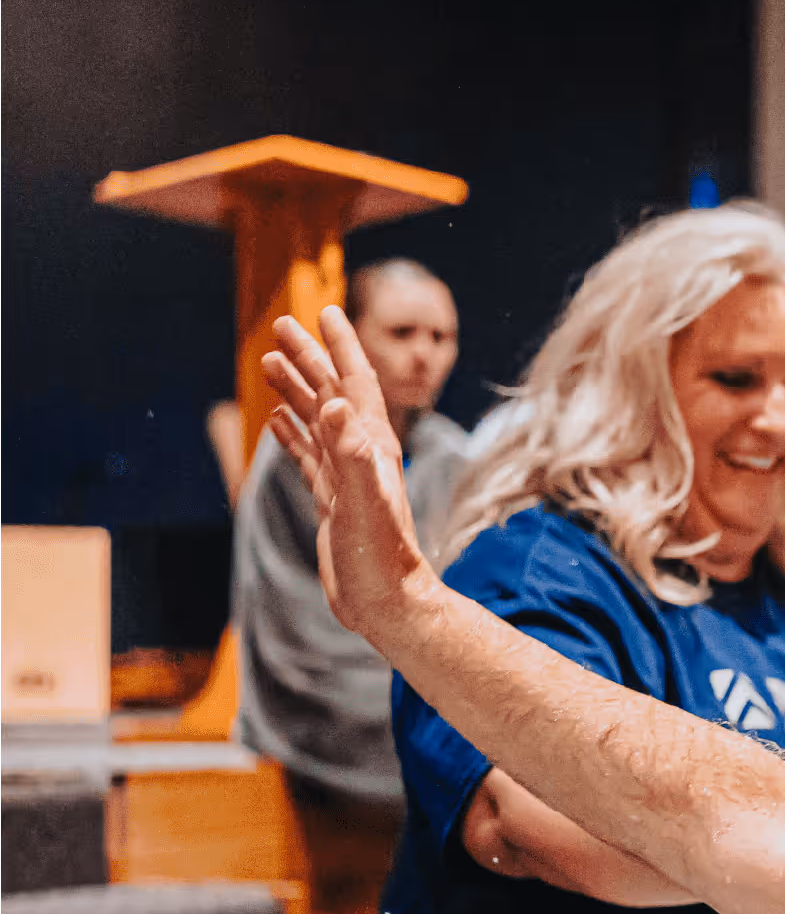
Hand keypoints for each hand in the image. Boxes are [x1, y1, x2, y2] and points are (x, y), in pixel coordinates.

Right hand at [261, 307, 429, 637]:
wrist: (388, 603)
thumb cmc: (381, 557)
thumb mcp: (363, 501)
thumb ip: (351, 453)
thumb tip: (336, 405)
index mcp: (373, 447)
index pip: (356, 384)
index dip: (342, 346)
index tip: (328, 310)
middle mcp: (362, 456)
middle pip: (331, 394)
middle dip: (309, 358)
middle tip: (281, 325)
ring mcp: (347, 478)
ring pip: (316, 422)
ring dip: (295, 391)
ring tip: (267, 363)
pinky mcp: (333, 501)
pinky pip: (310, 457)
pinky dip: (293, 434)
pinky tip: (278, 421)